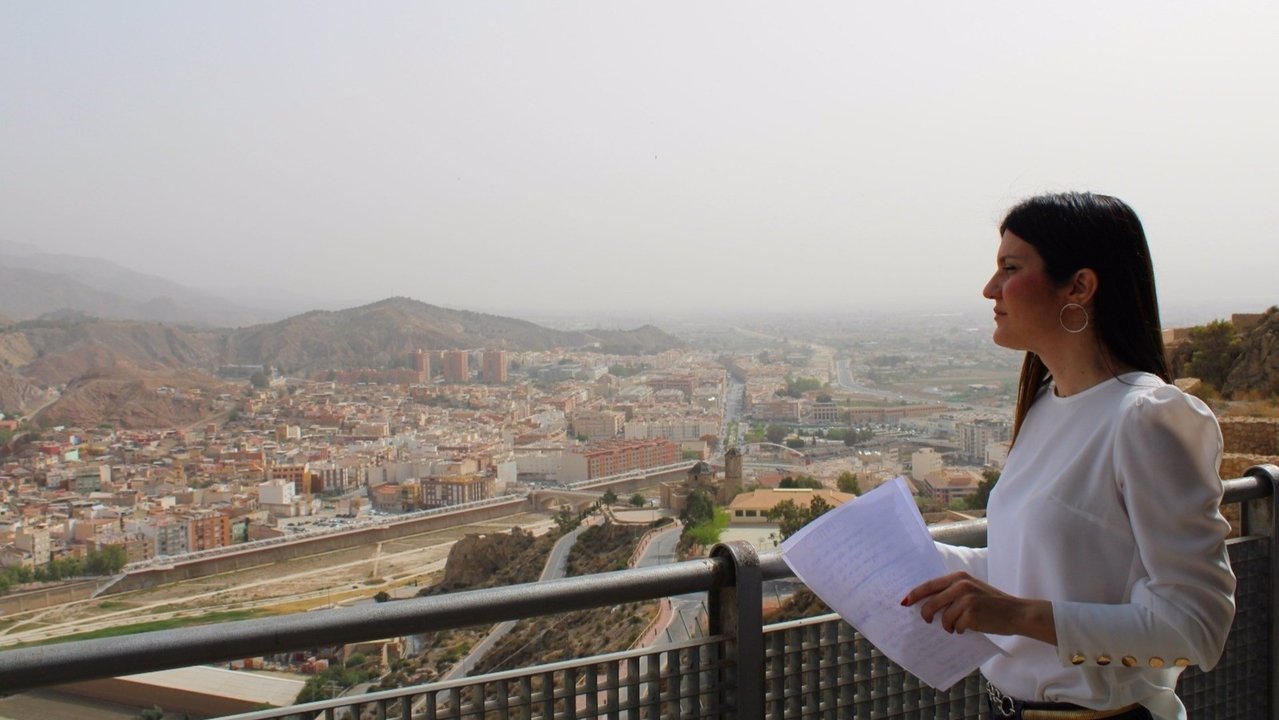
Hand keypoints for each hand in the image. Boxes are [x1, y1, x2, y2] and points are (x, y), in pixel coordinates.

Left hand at [902, 572, 1056, 644]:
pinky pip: (955, 626)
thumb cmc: (992, 603)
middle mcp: (961, 586)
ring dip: (947, 626)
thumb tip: (927, 603)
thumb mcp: (972, 589)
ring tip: (956, 626)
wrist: (1016, 612)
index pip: (930, 585)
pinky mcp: (971, 614)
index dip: (915, 594)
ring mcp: (966, 600)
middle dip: (925, 614)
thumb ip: (952, 592)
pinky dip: (959, 630)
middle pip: (931, 603)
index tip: (905, 601)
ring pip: (943, 618)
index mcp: (959, 577)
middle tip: (926, 621)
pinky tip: (968, 628)